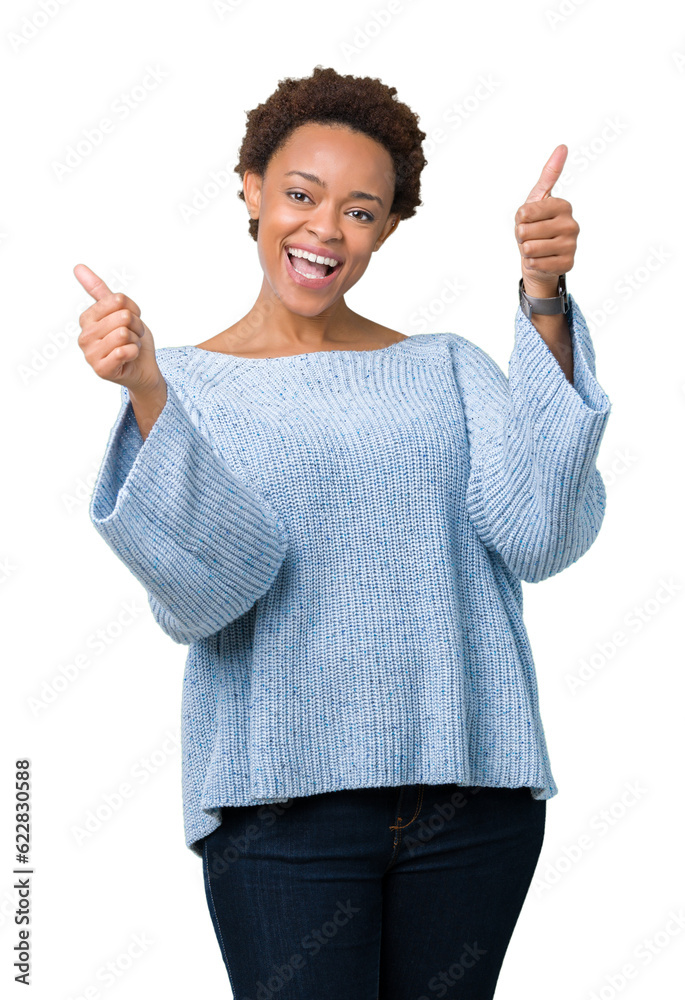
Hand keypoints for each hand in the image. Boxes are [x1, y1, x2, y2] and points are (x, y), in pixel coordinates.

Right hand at [74, 263, 162, 395]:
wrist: (143, 367)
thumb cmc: (130, 339)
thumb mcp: (118, 310)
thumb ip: (98, 290)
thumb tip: (77, 267)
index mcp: (87, 318)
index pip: (118, 300)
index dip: (133, 310)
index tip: (130, 321)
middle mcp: (84, 336)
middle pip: (122, 316)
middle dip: (136, 327)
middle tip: (132, 336)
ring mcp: (90, 354)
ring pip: (124, 333)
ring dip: (135, 340)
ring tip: (130, 346)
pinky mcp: (101, 369)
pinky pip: (125, 350)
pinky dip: (134, 352)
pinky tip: (129, 357)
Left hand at [514, 144, 578, 297]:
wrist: (542, 258)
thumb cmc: (537, 226)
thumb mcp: (538, 199)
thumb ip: (549, 175)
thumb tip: (563, 146)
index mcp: (563, 206)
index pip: (524, 213)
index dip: (519, 219)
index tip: (528, 220)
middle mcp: (571, 224)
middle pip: (524, 231)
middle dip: (521, 236)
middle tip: (532, 236)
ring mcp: (571, 245)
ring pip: (529, 248)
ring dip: (526, 250)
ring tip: (536, 248)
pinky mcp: (567, 264)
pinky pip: (535, 264)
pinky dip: (532, 263)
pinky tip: (541, 260)